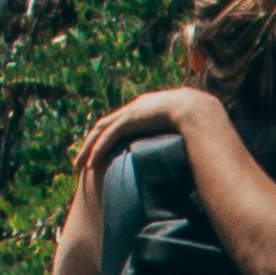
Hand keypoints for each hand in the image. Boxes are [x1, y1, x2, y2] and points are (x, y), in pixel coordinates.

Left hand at [65, 83, 198, 192]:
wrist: (196, 109)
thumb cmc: (194, 123)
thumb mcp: (180, 133)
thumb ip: (174, 144)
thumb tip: (182, 163)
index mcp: (143, 111)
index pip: (118, 125)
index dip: (106, 139)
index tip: (98, 153)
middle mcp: (133, 110)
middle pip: (104, 127)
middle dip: (90, 144)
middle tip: (80, 160)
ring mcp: (131, 113)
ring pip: (101, 131)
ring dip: (88, 148)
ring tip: (79, 164)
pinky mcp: (130, 119)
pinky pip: (108, 136)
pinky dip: (98, 149)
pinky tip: (91, 163)